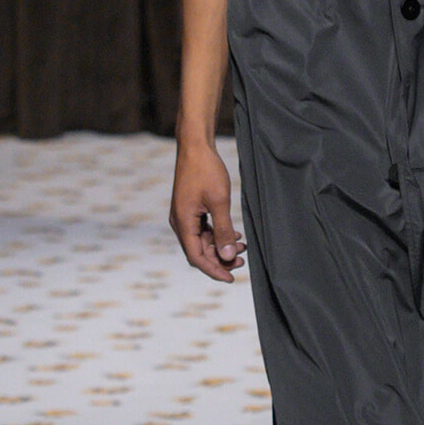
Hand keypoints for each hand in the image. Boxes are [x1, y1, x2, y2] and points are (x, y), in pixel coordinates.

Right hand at [170, 140, 246, 281]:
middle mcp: (180, 222)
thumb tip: (229, 255)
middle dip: (220, 259)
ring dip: (220, 246)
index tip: (231, 278)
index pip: (196, 257)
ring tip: (243, 246)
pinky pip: (202, 229)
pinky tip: (235, 233)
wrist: (195, 146)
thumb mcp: (219, 202)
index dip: (214, 270)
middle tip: (243, 261)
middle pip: (198, 252)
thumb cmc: (206, 170)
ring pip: (202, 241)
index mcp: (183, 222)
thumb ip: (224, 230)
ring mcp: (184, 215)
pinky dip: (217, 234)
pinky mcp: (189, 209)